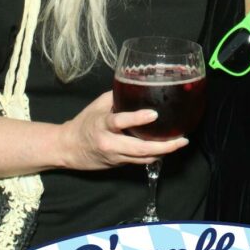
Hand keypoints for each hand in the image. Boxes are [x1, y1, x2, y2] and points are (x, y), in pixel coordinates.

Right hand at [59, 91, 187, 171]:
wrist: (68, 148)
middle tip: (181, 140)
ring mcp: (115, 156)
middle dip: (163, 146)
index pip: (120, 122)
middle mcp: (109, 143)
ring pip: (142, 158)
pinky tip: (166, 150)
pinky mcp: (118, 164)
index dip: (137, 119)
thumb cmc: (84, 123)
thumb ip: (116, 96)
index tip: (154, 114)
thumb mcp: (97, 105)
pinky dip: (153, 156)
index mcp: (102, 124)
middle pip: (139, 148)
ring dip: (163, 152)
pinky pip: (139, 162)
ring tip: (179, 143)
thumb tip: (136, 85)